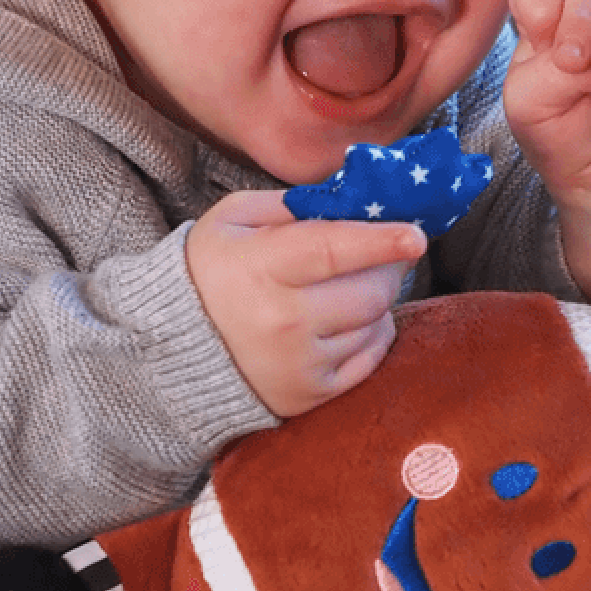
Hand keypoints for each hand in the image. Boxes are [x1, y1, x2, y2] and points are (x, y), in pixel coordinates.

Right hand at [186, 190, 426, 417]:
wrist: (173, 350)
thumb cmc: (210, 270)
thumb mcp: (235, 220)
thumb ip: (295, 205)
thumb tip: (356, 198)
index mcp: (260, 268)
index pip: (333, 251)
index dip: (381, 241)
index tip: (416, 235)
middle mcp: (282, 322)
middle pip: (369, 290)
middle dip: (390, 265)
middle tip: (390, 250)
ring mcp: (300, 363)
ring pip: (375, 321)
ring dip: (378, 297)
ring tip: (351, 283)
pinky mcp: (312, 393)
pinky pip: (372, 355)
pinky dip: (372, 331)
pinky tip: (347, 317)